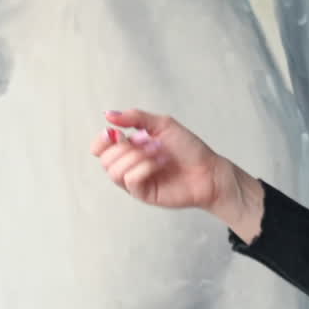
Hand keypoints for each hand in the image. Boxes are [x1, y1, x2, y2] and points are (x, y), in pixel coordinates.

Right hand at [90, 108, 266, 242]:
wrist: (208, 170)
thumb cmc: (188, 148)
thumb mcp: (162, 124)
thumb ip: (135, 117)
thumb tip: (108, 114)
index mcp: (130, 148)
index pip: (99, 147)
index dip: (101, 140)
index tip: (113, 132)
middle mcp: (129, 165)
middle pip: (105, 159)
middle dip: (125, 147)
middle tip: (149, 142)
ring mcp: (135, 181)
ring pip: (113, 171)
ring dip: (135, 157)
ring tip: (157, 153)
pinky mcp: (143, 194)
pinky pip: (129, 181)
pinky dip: (142, 168)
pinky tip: (158, 164)